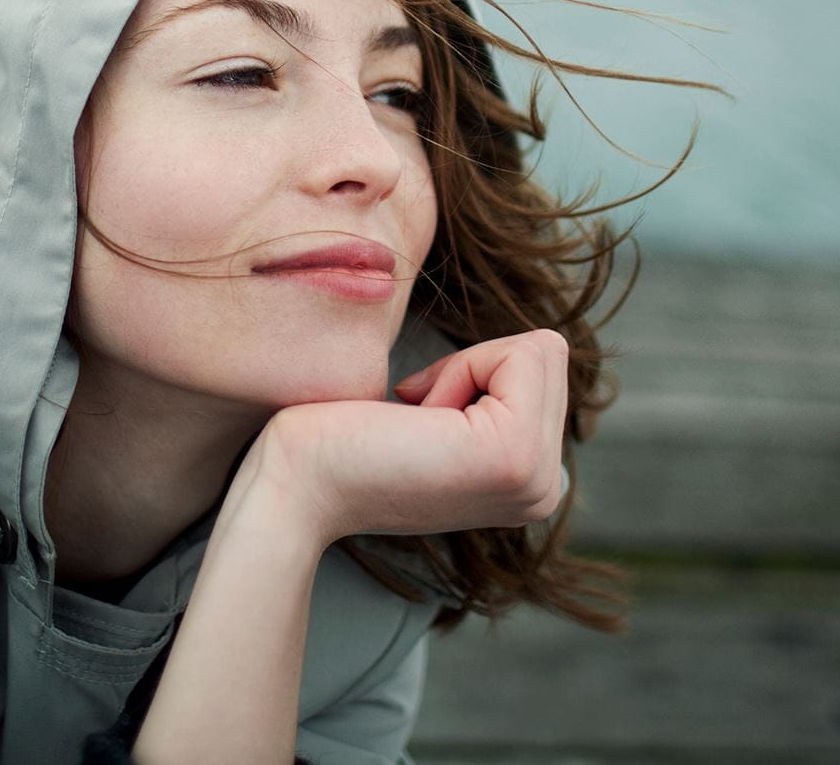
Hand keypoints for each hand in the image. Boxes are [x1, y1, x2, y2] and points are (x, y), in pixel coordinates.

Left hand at [244, 329, 569, 546]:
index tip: (416, 417)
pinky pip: (520, 356)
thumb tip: (521, 352)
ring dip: (462, 370)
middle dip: (470, 366)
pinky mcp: (514, 457)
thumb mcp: (435, 421)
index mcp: (531, 480)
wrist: (294, 486)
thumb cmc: (338, 442)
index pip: (541, 367)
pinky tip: (418, 424)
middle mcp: (544, 487)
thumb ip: (483, 400)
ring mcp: (535, 477)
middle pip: (545, 356)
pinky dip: (459, 370)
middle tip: (413, 422)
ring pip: (537, 352)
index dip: (470, 368)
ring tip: (417, 425)